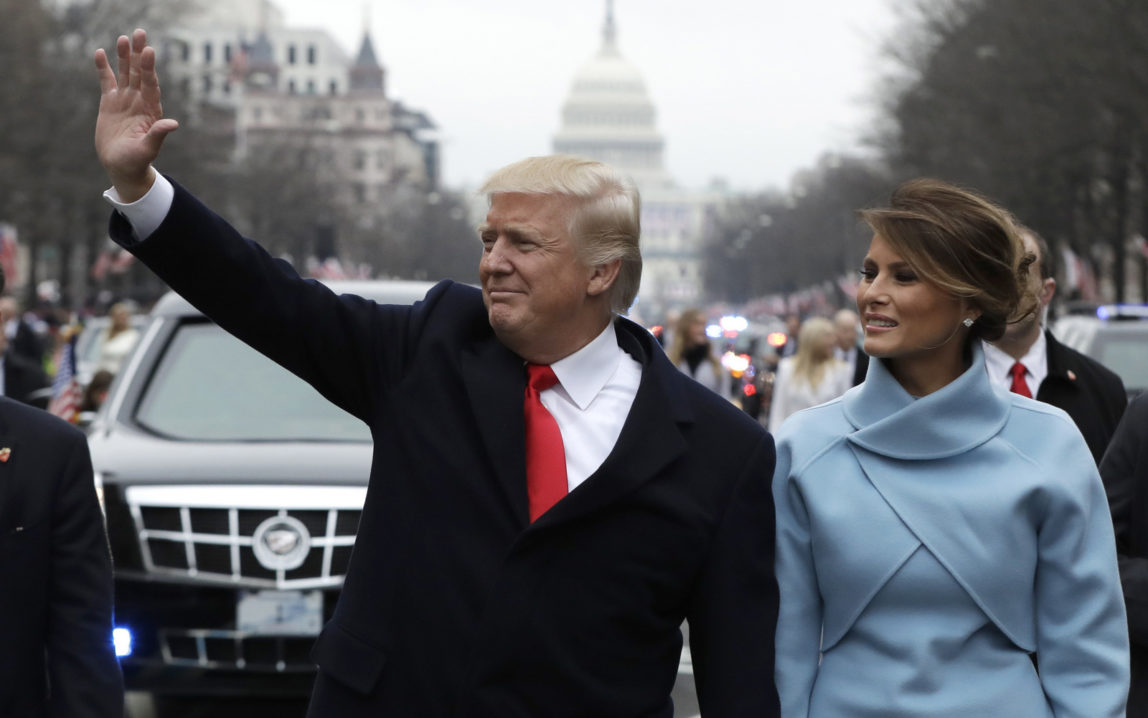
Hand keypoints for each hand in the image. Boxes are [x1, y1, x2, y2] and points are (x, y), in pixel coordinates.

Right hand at [94, 29, 178, 201]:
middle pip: (139, 73)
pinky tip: (101, 53)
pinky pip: (107, 81)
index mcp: (151, 110)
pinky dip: (104, 68)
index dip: (148, 68)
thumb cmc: (137, 161)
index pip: (150, 84)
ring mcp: (125, 100)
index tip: (149, 51)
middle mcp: (139, 101)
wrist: (122, 166)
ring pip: (124, 73)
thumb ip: (158, 135)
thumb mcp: (148, 149)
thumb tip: (173, 124)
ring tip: (123, 38)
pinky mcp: (110, 102)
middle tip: (140, 33)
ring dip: (123, 56)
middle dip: (139, 54)